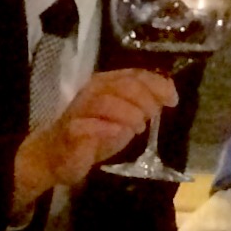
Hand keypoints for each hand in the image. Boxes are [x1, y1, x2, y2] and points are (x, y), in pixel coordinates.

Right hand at [12, 68, 178, 213]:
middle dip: (146, 99)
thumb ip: (143, 105)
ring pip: (108, 102)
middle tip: (152, 116)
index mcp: (106, 83)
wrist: (57, 156)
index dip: (157, 84)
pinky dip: (110, 128)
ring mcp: (81, 109)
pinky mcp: (72, 130)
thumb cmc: (94, 134)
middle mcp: (92, 91)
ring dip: (130, 114)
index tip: (172, 99)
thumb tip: (168, 96)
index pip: (135, 74)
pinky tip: (120, 133)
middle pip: (125, 85)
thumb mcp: (124, 117)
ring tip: (138, 128)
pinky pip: (91, 126)